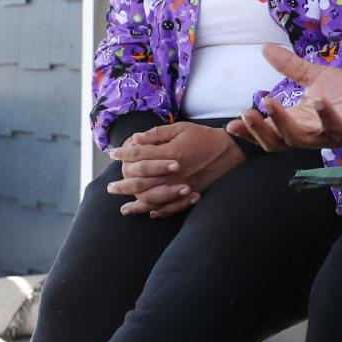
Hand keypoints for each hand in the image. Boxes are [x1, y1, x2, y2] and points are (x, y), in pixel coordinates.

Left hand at [107, 122, 244, 217]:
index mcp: (170, 153)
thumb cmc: (205, 137)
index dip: (123, 153)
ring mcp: (182, 185)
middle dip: (122, 184)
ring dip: (136, 204)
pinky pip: (172, 207)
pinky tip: (149, 213)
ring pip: (153, 198)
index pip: (138, 155)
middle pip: (140, 181)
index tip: (112, 153)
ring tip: (123, 208)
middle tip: (110, 188)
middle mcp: (173, 172)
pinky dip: (159, 212)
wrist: (232, 150)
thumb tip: (136, 139)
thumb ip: (158, 133)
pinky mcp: (191, 193)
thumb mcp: (182, 128)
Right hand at [226, 43, 341, 151]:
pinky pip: (336, 127)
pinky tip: (317, 99)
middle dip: (261, 129)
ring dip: (284, 122)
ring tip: (270, 102)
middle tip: (246, 113)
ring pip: (301, 139)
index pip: (269, 133)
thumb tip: (265, 47)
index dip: (249, 132)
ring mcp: (330, 134)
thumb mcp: (315, 77)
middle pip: (278, 142)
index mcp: (298, 122)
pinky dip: (326, 114)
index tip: (230, 125)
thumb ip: (290, 67)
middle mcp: (311, 134)